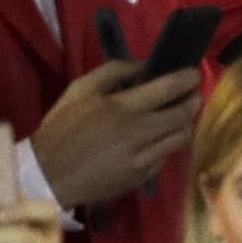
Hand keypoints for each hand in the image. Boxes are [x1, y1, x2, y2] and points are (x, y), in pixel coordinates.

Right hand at [31, 59, 200, 208]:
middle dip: (193, 99)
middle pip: (186, 113)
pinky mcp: (143, 177)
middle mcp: (141, 132)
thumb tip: (144, 66)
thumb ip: (115, 72)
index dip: (189, 78)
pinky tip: (154, 140)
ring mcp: (145, 158)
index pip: (172, 87)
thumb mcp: (80, 89)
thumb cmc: (62, 128)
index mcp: (124, 107)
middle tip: (190, 94)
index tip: (193, 74)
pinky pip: (166, 156)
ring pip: (181, 137)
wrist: (48, 175)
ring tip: (175, 116)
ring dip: (183, 123)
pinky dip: (165, 144)